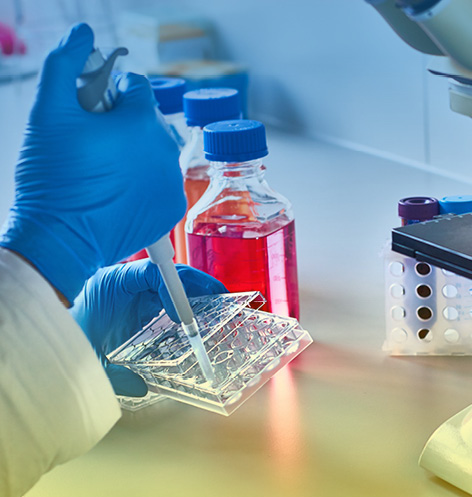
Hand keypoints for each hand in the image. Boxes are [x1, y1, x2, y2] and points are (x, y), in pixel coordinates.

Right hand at [0, 23, 184, 303]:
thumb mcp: (49, 112)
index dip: (109, 93)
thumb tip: (84, 33)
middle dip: (124, 124)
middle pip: (149, 119)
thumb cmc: (52, 177)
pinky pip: (163, 182)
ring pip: (157, 151)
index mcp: (143, 121)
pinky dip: (145, 182)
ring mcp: (173, 182)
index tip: (91, 111)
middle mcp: (167, 150)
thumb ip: (64, 64)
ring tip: (104, 171)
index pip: (136, 86)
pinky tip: (118, 191)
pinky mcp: (173, 209)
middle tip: (94, 145)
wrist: (60, 239)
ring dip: (136, 153)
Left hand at [71, 260, 226, 396]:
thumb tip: (142, 387)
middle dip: (196, 288)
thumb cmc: (64, 341)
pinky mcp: (136, 304)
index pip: (151, 272)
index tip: (185, 316)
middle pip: (168, 274)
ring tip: (217, 310)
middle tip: (221, 301)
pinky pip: (164, 299)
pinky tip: (197, 322)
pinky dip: (183, 308)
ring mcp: (132, 292)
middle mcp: (125, 283)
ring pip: (170, 286)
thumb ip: (112, 375)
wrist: (45, 340)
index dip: (174, 288)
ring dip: (194, 297)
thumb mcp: (88, 360)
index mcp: (111, 284)